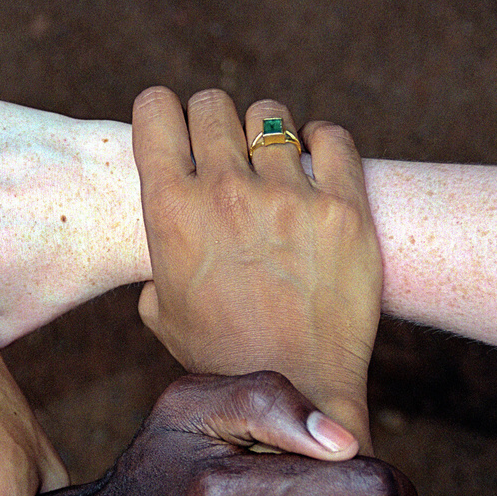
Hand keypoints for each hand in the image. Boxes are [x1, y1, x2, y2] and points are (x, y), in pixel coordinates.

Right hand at [133, 87, 381, 430]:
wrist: (295, 392)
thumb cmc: (222, 358)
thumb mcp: (162, 313)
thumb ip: (157, 261)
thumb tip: (170, 243)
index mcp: (170, 211)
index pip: (153, 111)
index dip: (161, 113)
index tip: (174, 128)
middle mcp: (225, 192)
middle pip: (212, 104)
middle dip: (212, 121)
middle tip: (225, 151)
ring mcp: (288, 196)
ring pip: (271, 116)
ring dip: (267, 134)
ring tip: (274, 165)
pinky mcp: (343, 207)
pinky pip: (333, 138)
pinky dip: (322, 142)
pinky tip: (316, 163)